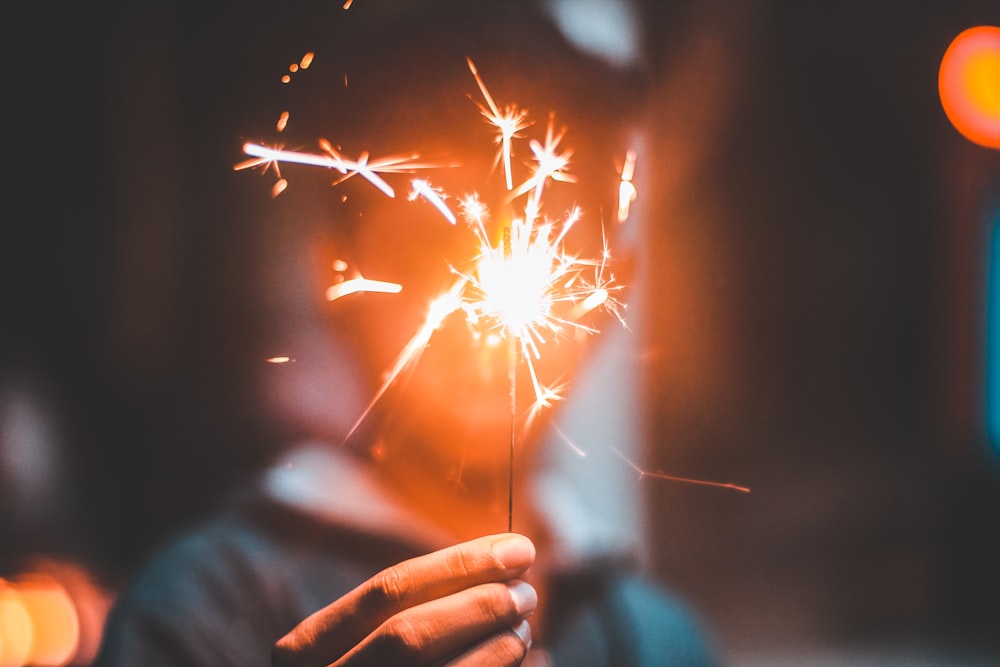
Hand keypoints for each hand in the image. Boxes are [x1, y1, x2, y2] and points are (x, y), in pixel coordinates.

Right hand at [272, 533, 536, 666]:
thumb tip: (501, 566)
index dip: (459, 565)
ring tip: (522, 627)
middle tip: (526, 591)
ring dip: (493, 646)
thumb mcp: (364, 643)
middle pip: (408, 634)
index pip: (387, 591)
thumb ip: (415, 607)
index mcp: (304, 650)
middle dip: (478, 604)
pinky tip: (519, 658)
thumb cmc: (371, 664)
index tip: (517, 549)